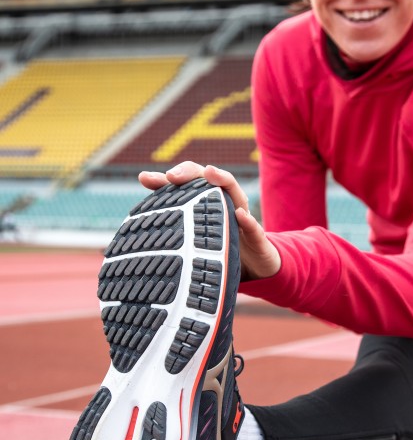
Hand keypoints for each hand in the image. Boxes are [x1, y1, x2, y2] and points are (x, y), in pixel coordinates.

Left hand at [138, 163, 280, 281]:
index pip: (186, 182)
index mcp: (208, 204)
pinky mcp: (258, 237)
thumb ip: (172, 233)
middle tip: (172, 176)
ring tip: (210, 173)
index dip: (165, 179)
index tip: (144, 178)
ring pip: (234, 192)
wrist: (256, 268)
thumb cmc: (222, 249)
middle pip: (208, 179)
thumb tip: (128, 236)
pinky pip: (254, 227)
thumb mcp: (196, 241)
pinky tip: (239, 214)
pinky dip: (247, 220)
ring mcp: (243, 218)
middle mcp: (225, 204)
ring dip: (222, 180)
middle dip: (191, 172)